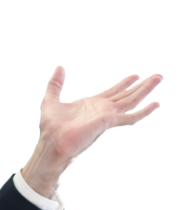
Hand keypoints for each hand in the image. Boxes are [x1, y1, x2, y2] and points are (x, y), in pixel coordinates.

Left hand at [38, 66, 162, 163]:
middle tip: (156, 75)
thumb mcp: (50, 99)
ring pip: (131, 100)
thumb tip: (59, 68)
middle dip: (141, 85)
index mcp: (92, 104)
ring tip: (158, 78)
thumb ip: (55, 84)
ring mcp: (107, 115)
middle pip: (126, 94)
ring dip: (145, 89)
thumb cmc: (50, 126)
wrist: (52, 142)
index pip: (113, 92)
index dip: (124, 83)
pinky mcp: (108, 122)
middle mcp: (102, 109)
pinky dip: (144, 112)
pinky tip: (156, 105)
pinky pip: (130, 117)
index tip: (135, 75)